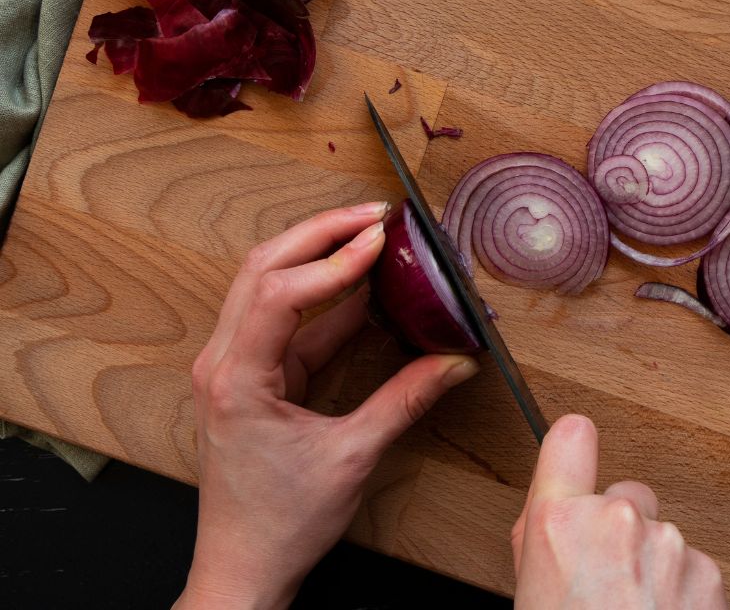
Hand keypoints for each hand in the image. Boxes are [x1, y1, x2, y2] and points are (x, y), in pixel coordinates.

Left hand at [173, 201, 478, 609]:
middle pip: (264, 267)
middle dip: (322, 232)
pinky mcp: (248, 372)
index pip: (278, 292)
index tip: (379, 242)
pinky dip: (321, 290)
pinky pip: (282, 314)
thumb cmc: (279, 524)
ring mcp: (231, 363)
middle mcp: (223, 361)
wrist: (242, 569)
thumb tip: (454, 360)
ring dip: (316, 251)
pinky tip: (362, 280)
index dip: (332, 261)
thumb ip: (406, 400)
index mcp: (237, 379)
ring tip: (368, 231)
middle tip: (376, 214)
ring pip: (265, 280)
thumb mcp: (352, 457)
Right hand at [512, 415, 725, 608]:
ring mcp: (666, 543)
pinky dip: (682, 591)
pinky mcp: (706, 570)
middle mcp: (615, 520)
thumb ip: (544, 538)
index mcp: (558, 523)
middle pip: (623, 495)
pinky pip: (690, 565)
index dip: (572, 449)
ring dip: (652, 566)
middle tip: (606, 582)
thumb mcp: (531, 593)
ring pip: (660, 534)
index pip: (569, 435)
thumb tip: (558, 512)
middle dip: (618, 528)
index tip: (575, 457)